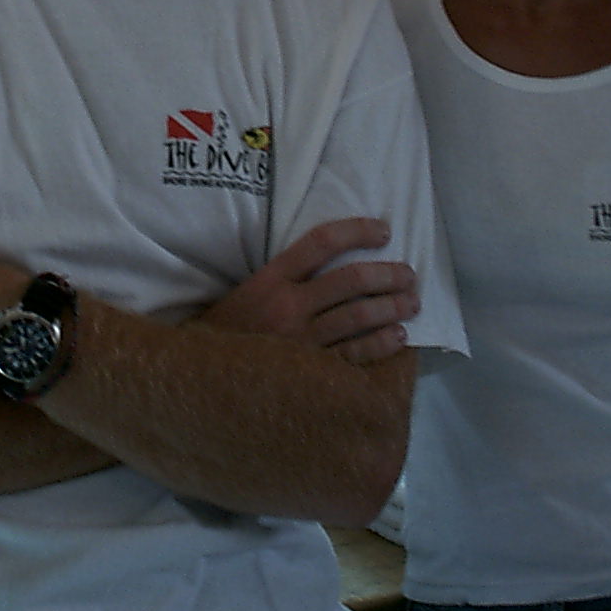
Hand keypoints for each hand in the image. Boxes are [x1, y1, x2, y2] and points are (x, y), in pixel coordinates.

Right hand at [200, 218, 417, 365]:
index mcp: (270, 279)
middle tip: (409, 274)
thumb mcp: (248, 292)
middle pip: (350, 280)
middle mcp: (288, 306)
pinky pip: (355, 356)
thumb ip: (285, 277)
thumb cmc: (226, 332)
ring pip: (359, 317)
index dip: (358, 231)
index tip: (384, 231)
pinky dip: (381, 344)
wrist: (198, 380)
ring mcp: (300, 341)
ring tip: (411, 302)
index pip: (321, 242)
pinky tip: (398, 336)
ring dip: (392, 307)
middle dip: (388, 274)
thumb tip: (334, 262)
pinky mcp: (309, 373)